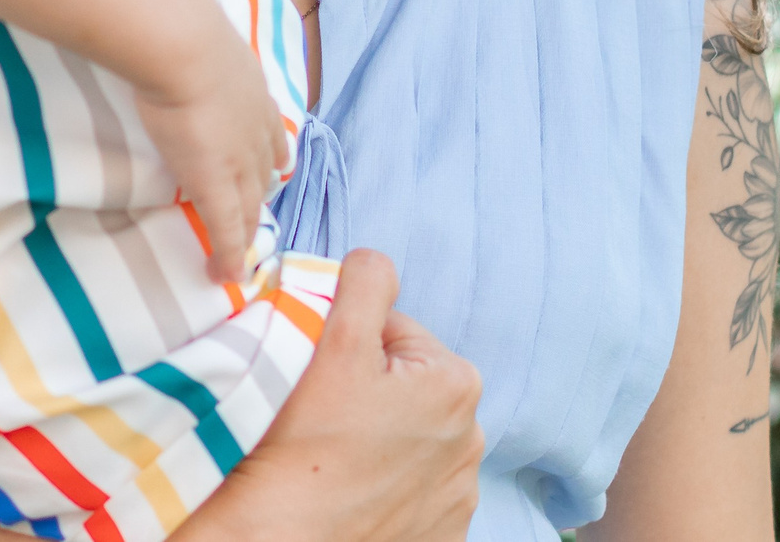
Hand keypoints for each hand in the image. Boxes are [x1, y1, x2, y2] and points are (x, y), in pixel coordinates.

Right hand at [134, 14, 289, 283]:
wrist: (182, 45)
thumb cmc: (180, 28)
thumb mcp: (198, 35)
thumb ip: (190, 46)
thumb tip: (164, 32)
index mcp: (254, 92)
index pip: (270, 133)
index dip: (270, 154)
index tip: (273, 168)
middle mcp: (257, 129)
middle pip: (264, 173)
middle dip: (261, 195)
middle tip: (256, 215)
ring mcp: (240, 159)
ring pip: (250, 205)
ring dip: (247, 228)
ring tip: (241, 249)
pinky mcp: (216, 184)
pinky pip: (228, 230)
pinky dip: (230, 254)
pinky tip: (226, 274)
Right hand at [190, 250, 483, 541]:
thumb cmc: (307, 447)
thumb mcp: (338, 341)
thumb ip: (366, 283)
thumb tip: (375, 264)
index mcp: (456, 382)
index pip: (392, 333)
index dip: (347, 344)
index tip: (319, 375)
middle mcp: (472, 440)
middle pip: (402, 388)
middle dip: (367, 392)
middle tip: (321, 416)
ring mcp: (458, 496)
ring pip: (405, 440)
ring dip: (376, 439)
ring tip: (332, 457)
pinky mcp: (439, 536)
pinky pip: (409, 493)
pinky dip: (383, 488)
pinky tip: (350, 491)